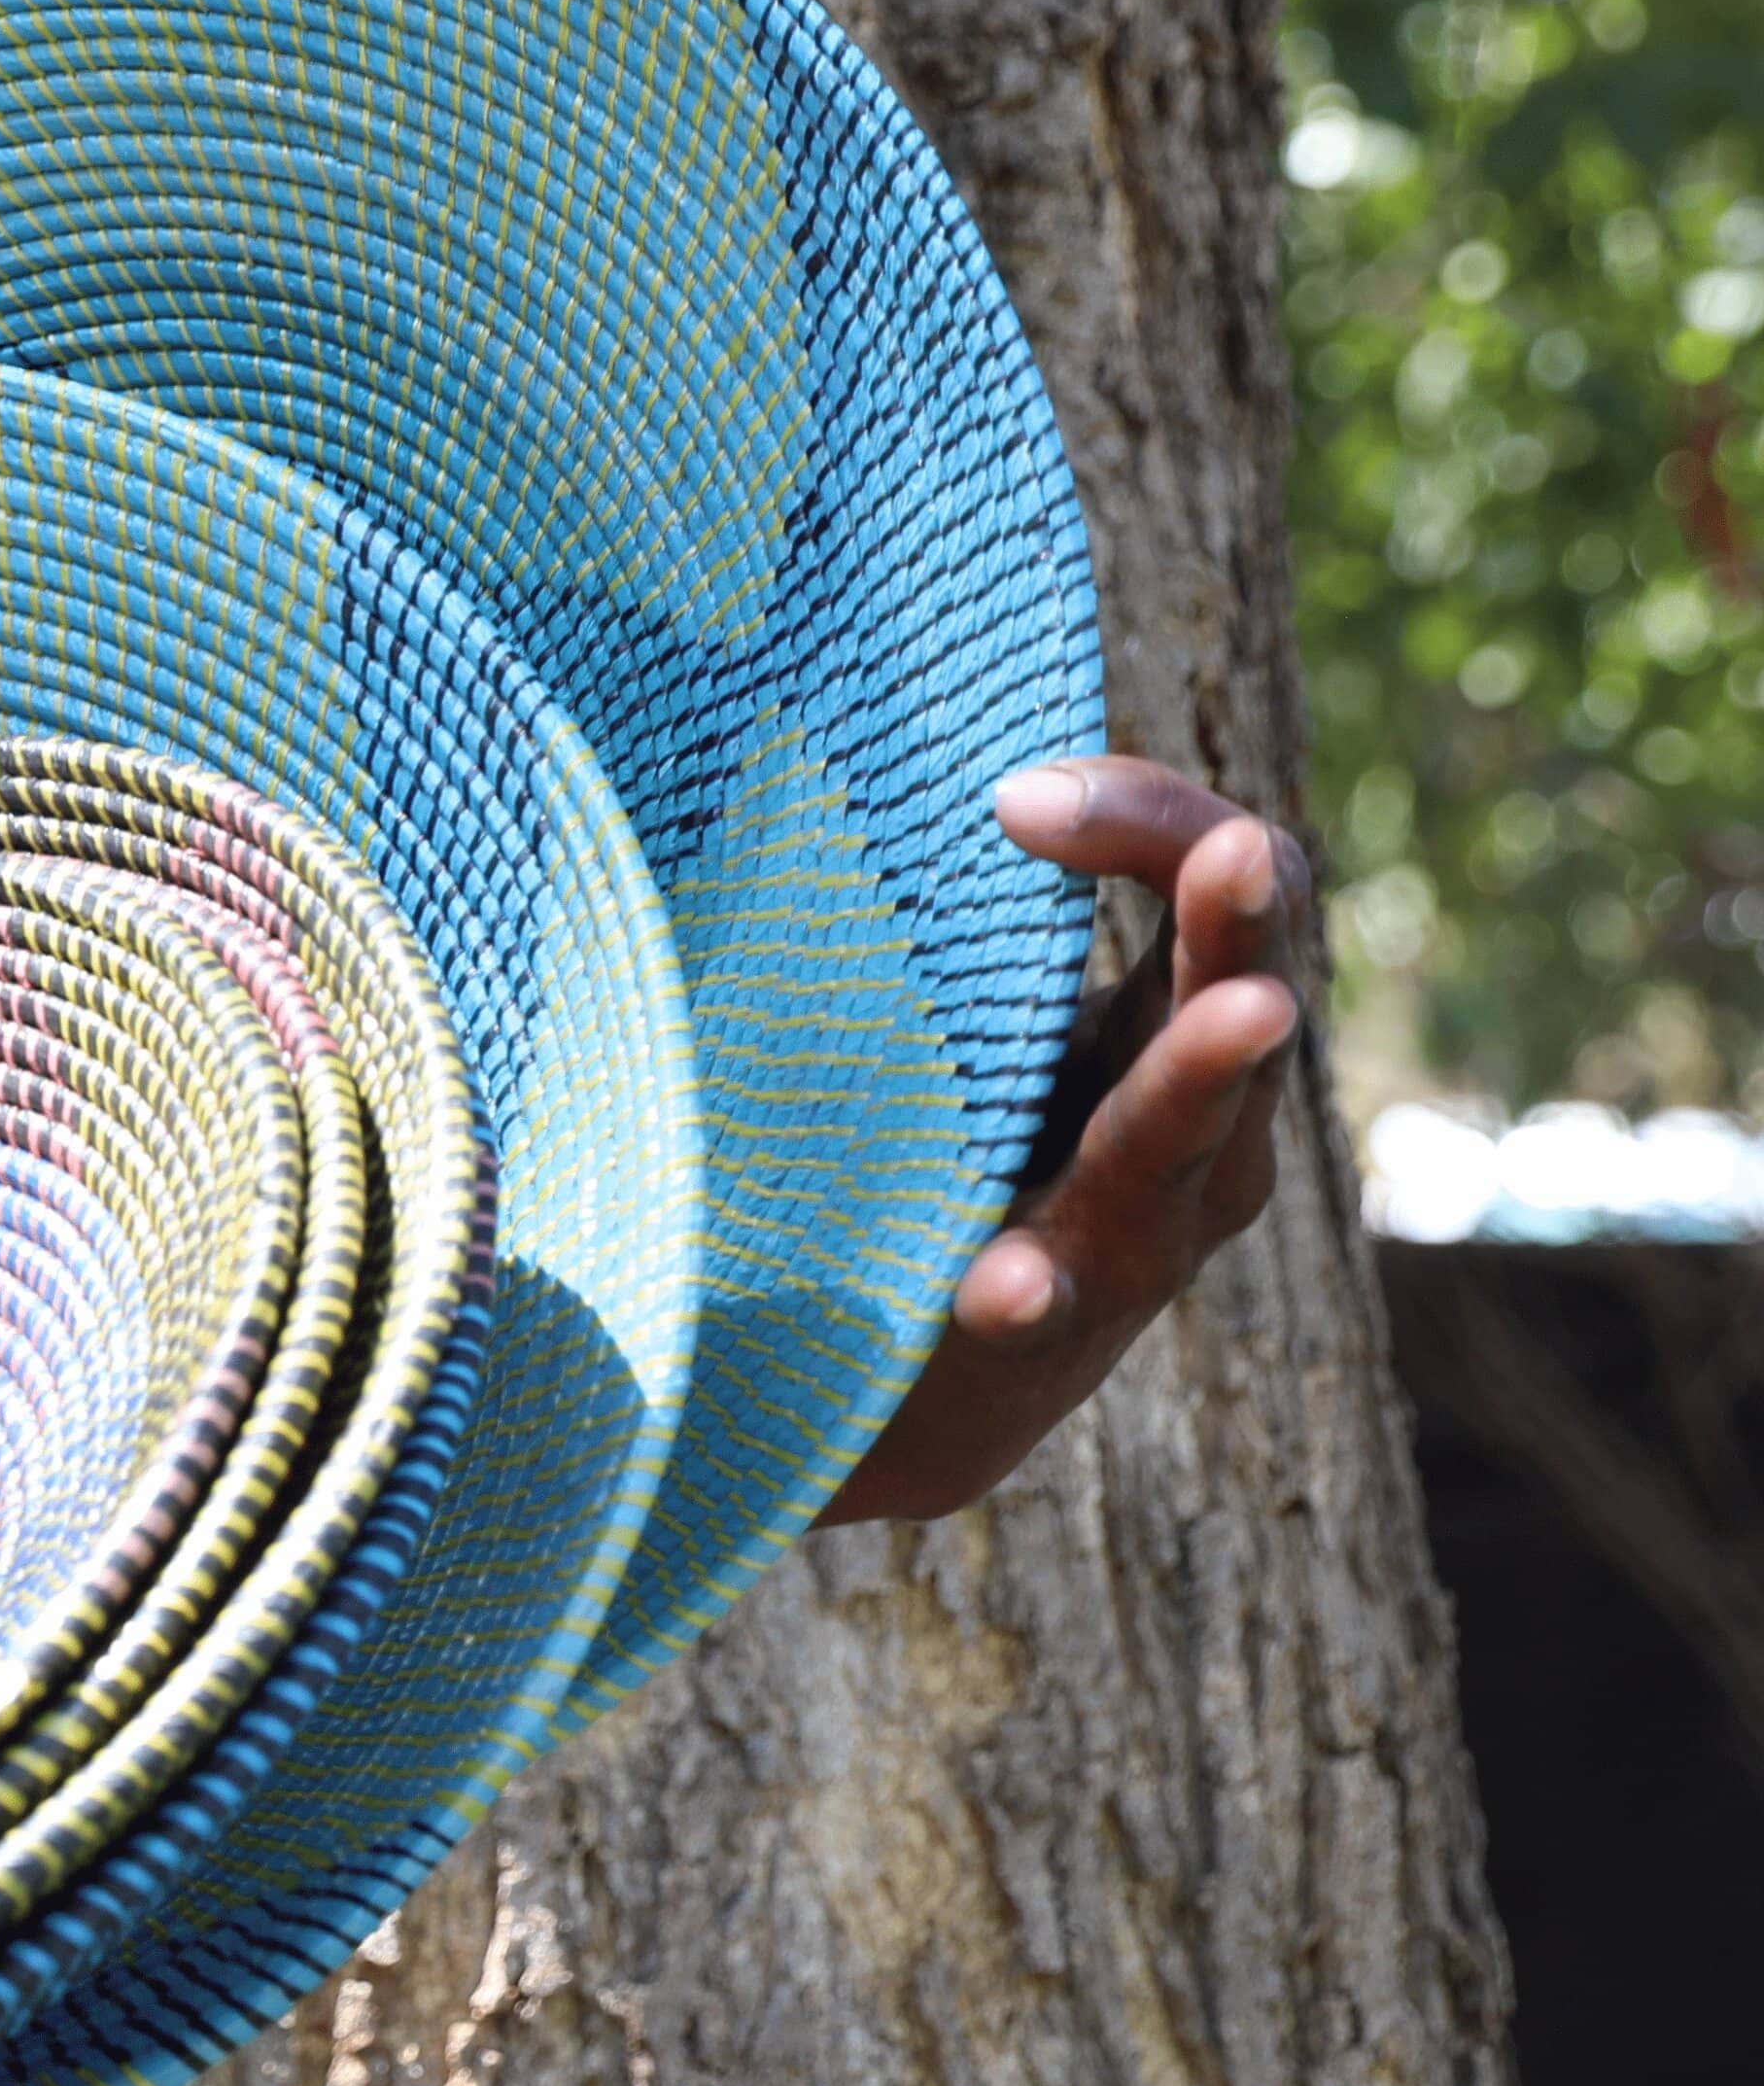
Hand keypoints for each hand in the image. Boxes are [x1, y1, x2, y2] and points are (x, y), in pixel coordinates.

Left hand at [812, 755, 1304, 1525]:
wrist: (865, 1376)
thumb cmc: (923, 1143)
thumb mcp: (953, 1004)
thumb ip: (953, 899)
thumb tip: (840, 709)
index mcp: (1166, 1026)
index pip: (1221, 881)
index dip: (1151, 819)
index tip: (1011, 791)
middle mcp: (1184, 1134)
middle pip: (1241, 1008)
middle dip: (1238, 928)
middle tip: (1245, 852)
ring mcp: (1126, 1245)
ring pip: (1177, 1157)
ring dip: (1195, 1083)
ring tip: (1241, 1014)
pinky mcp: (1030, 1342)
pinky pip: (1043, 1310)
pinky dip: (1026, 1287)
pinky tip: (1000, 1284)